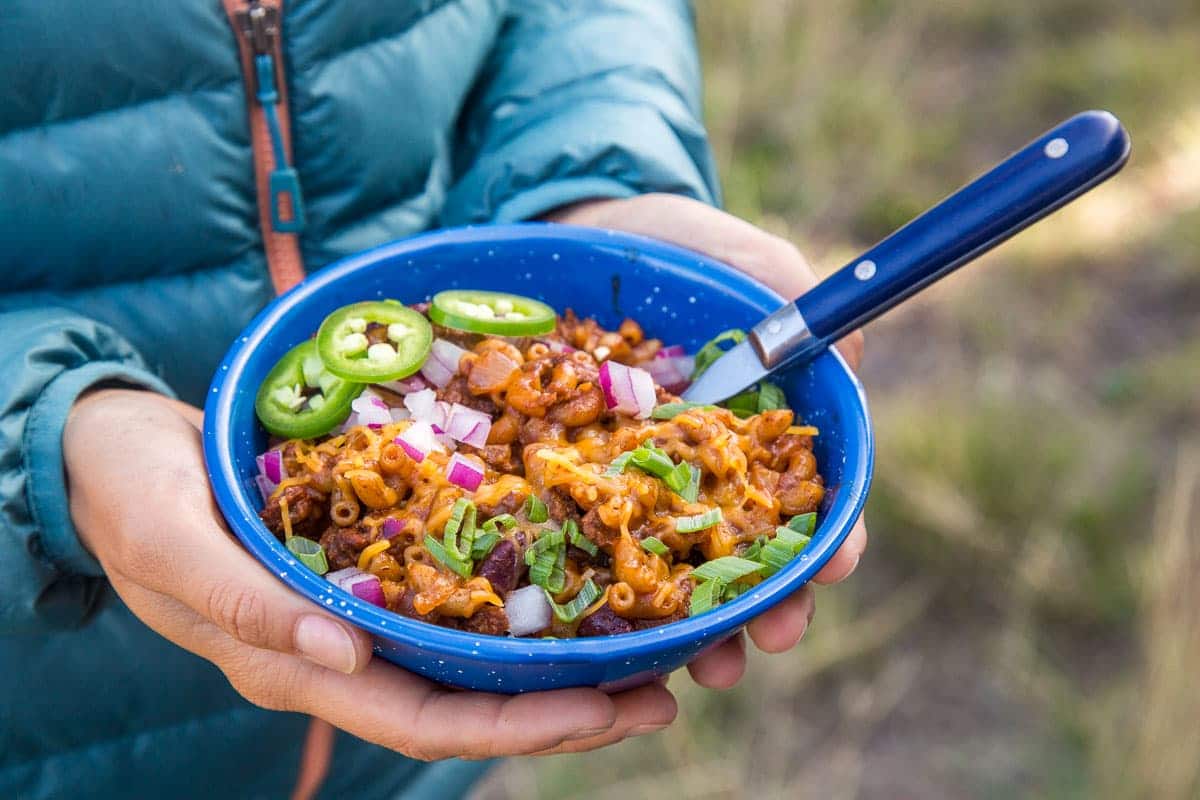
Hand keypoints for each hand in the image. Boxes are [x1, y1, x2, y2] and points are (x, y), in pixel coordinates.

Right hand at [64, 389, 676, 759]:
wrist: (110, 448)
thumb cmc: (130, 493)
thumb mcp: (173, 542)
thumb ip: (250, 607)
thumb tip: (349, 656)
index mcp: (296, 664)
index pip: (423, 720)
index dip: (517, 725)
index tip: (606, 710)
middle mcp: (340, 649)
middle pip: (468, 702)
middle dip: (566, 707)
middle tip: (665, 690)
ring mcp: (355, 610)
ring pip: (471, 656)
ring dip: (557, 659)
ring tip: (648, 648)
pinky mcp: (367, 563)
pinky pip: (454, 595)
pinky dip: (516, 597)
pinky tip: (574, 578)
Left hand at [546, 193, 868, 688]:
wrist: (576, 239)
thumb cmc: (673, 248)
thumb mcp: (740, 258)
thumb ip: (795, 298)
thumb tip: (853, 354)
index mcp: (755, 433)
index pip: (806, 499)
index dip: (828, 538)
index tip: (834, 566)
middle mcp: (704, 476)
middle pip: (748, 557)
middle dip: (766, 607)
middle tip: (768, 641)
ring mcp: (639, 490)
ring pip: (675, 577)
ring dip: (698, 629)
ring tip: (704, 665)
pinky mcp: (577, 493)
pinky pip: (594, 555)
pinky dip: (612, 602)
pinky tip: (617, 640)